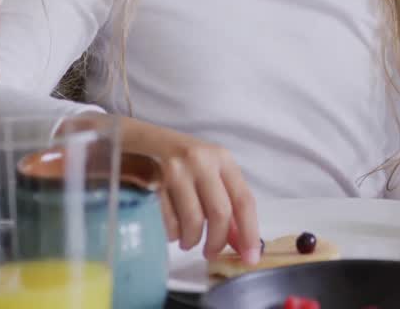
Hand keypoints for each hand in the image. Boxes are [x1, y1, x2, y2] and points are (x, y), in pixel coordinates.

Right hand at [121, 118, 260, 263]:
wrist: (148, 142)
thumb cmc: (188, 163)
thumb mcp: (213, 175)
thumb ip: (228, 204)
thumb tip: (241, 242)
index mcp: (223, 160)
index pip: (244, 200)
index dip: (249, 232)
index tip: (251, 256)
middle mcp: (202, 162)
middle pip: (219, 212)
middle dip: (217, 241)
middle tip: (211, 253)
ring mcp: (175, 171)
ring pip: (193, 219)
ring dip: (192, 240)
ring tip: (189, 242)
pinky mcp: (152, 182)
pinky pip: (168, 220)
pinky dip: (173, 234)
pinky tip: (173, 231)